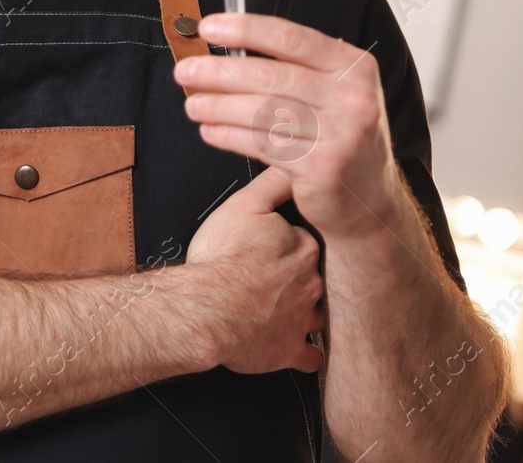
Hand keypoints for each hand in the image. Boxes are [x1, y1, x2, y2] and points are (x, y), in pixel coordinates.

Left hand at [177, 12, 402, 241]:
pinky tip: (211, 131)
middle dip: (219, 71)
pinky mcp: (322, 166)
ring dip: (218, 106)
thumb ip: (295, 69)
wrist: (370, 200)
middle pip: (271, 74)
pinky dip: (229, 136)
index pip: (291, 38)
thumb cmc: (342, 138)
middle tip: (186, 70)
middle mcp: (352, 96)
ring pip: (263, 111)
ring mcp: (340, 133)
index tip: (209, 29)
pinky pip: (263, 145)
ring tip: (193, 104)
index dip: (245, 29)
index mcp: (353, 66)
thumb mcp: (336, 93)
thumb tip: (230, 49)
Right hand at [184, 166, 324, 373]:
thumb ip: (273, 184)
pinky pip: (310, 356)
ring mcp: (304, 320)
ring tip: (284, 308)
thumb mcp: (242, 206)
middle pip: (315, 276)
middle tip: (276, 277)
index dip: (289, 243)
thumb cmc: (219, 259)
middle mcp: (312, 283)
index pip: (307, 241)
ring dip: (306, 311)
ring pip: (318, 313)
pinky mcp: (290, 350)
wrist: (203, 310)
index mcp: (304, 248)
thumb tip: (294, 168)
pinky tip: (297, 345)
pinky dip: (305, 351)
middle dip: (301, 277)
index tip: (275, 249)